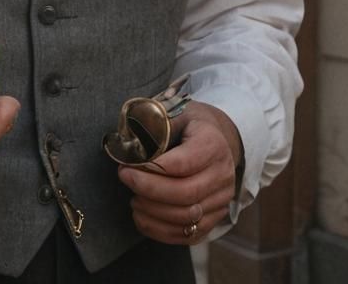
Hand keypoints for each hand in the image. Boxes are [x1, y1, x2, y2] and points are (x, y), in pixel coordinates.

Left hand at [118, 101, 240, 244]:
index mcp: (213, 144)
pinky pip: (188, 235)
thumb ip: (155, 123)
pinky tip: (141, 217)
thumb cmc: (189, 124)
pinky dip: (160, 231)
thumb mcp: (175, 111)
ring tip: (133, 198)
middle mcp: (222, 175)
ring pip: (186, 217)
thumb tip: (128, 142)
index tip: (128, 164)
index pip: (183, 163)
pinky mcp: (215, 219)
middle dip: (149, 189)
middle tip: (125, 177)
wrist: (218, 140)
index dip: (152, 168)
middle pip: (185, 193)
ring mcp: (221, 200)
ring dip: (153, 211)